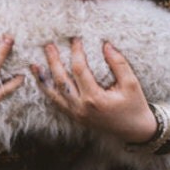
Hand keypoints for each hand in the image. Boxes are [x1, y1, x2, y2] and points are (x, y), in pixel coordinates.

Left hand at [32, 38, 156, 143]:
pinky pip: (56, 102)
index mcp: (95, 98)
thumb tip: (106, 45)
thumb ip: (119, 64)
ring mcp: (74, 113)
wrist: (134, 130)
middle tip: (48, 45)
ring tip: (34, 64)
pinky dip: (47, 90)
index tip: (75, 39)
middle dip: (53, 61)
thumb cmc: (134, 105)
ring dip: (43, 78)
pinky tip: (42, 80)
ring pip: (53, 94)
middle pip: (61, 80)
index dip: (76, 53)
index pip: (79, 70)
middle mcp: (80, 107)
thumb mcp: (131, 84)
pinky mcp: (73, 116)